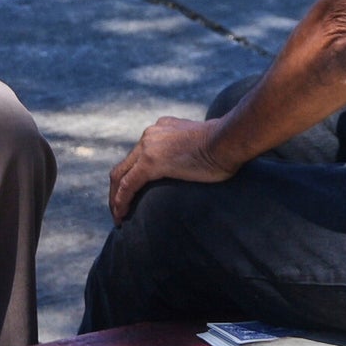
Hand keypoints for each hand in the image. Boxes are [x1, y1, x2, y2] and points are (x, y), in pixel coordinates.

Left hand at [106, 113, 242, 222]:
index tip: (135, 195)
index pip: (139, 154)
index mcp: (163, 128)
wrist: (230, 140)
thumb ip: (193, 150)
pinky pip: (127, 186)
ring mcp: (148, 147)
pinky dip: (121, 202)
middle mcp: (151, 135)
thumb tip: (202, 162)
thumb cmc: (227, 145)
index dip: (132, 176)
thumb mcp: (204, 143)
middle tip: (119, 210)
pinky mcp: (151, 163)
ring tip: (119, 217)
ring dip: (115, 199)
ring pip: (120, 176)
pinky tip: (122, 216)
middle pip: (124, 165)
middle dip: (117, 189)